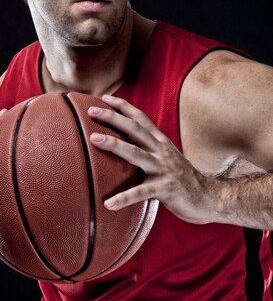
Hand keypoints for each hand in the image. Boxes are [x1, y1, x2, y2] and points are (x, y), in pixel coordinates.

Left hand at [88, 95, 214, 224]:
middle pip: (134, 128)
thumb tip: (123, 144)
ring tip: (93, 139)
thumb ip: (148, 149)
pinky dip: (124, 198)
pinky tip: (108, 203)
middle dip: (112, 117)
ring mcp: (163, 168)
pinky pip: (141, 192)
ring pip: (136, 153)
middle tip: (91, 111)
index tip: (103, 97)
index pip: (140, 118)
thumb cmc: (181, 179)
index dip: (122, 106)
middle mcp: (161, 150)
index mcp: (160, 142)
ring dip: (114, 144)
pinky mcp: (165, 189)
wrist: (210, 197)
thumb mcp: (165, 158)